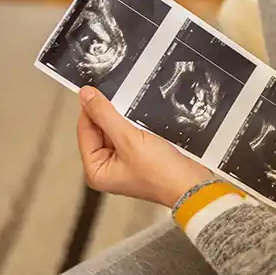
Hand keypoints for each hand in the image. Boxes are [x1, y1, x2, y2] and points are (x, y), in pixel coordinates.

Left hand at [77, 86, 213, 206]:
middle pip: (98, 131)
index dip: (90, 109)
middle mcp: (106, 169)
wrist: (191, 185)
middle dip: (109, 115)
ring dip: (123, 119)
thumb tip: (86, 95)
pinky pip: (129, 134)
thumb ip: (104, 115)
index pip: (84, 131)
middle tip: (120, 101)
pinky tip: (141, 119)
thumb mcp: (128, 139)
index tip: (95, 89)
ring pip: (115, 131)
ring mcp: (122, 164)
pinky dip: (133, 125)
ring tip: (134, 112)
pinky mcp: (138, 158)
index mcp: (95, 171)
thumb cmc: (161, 173)